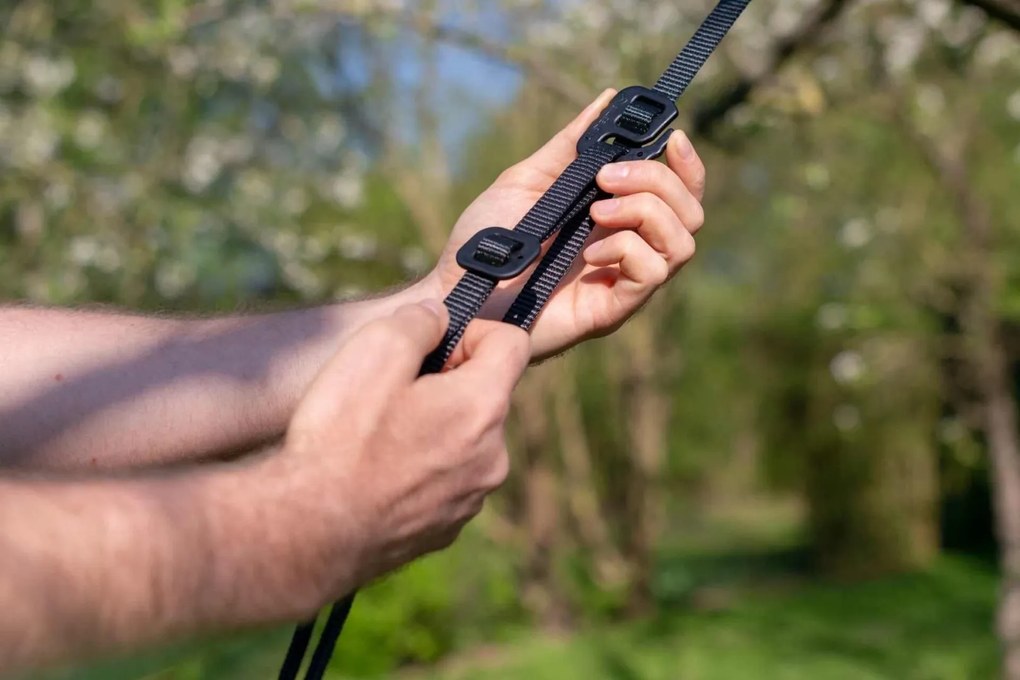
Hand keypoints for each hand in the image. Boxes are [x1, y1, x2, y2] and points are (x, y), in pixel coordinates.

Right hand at [275, 301, 528, 609]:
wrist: (309, 532)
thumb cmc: (340, 440)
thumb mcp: (373, 350)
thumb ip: (419, 321)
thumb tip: (438, 318)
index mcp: (483, 407)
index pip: (512, 343)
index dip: (473, 331)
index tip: (433, 344)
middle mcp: (493, 457)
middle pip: (488, 395)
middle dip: (450, 381)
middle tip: (392, 390)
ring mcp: (471, 498)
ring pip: (466, 440)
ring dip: (435, 426)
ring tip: (378, 434)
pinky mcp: (446, 528)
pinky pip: (446, 480)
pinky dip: (422, 467)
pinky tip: (376, 471)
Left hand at [425, 89, 706, 360]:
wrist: (457, 289)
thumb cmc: (487, 239)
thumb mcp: (528, 179)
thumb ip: (571, 145)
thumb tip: (609, 99)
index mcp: (616, 218)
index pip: (680, 194)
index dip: (688, 167)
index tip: (673, 138)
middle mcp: (629, 249)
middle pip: (690, 213)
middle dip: (657, 181)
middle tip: (607, 178)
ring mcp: (623, 281)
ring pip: (682, 244)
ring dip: (645, 212)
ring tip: (596, 211)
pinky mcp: (612, 310)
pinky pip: (652, 274)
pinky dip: (627, 249)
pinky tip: (590, 250)